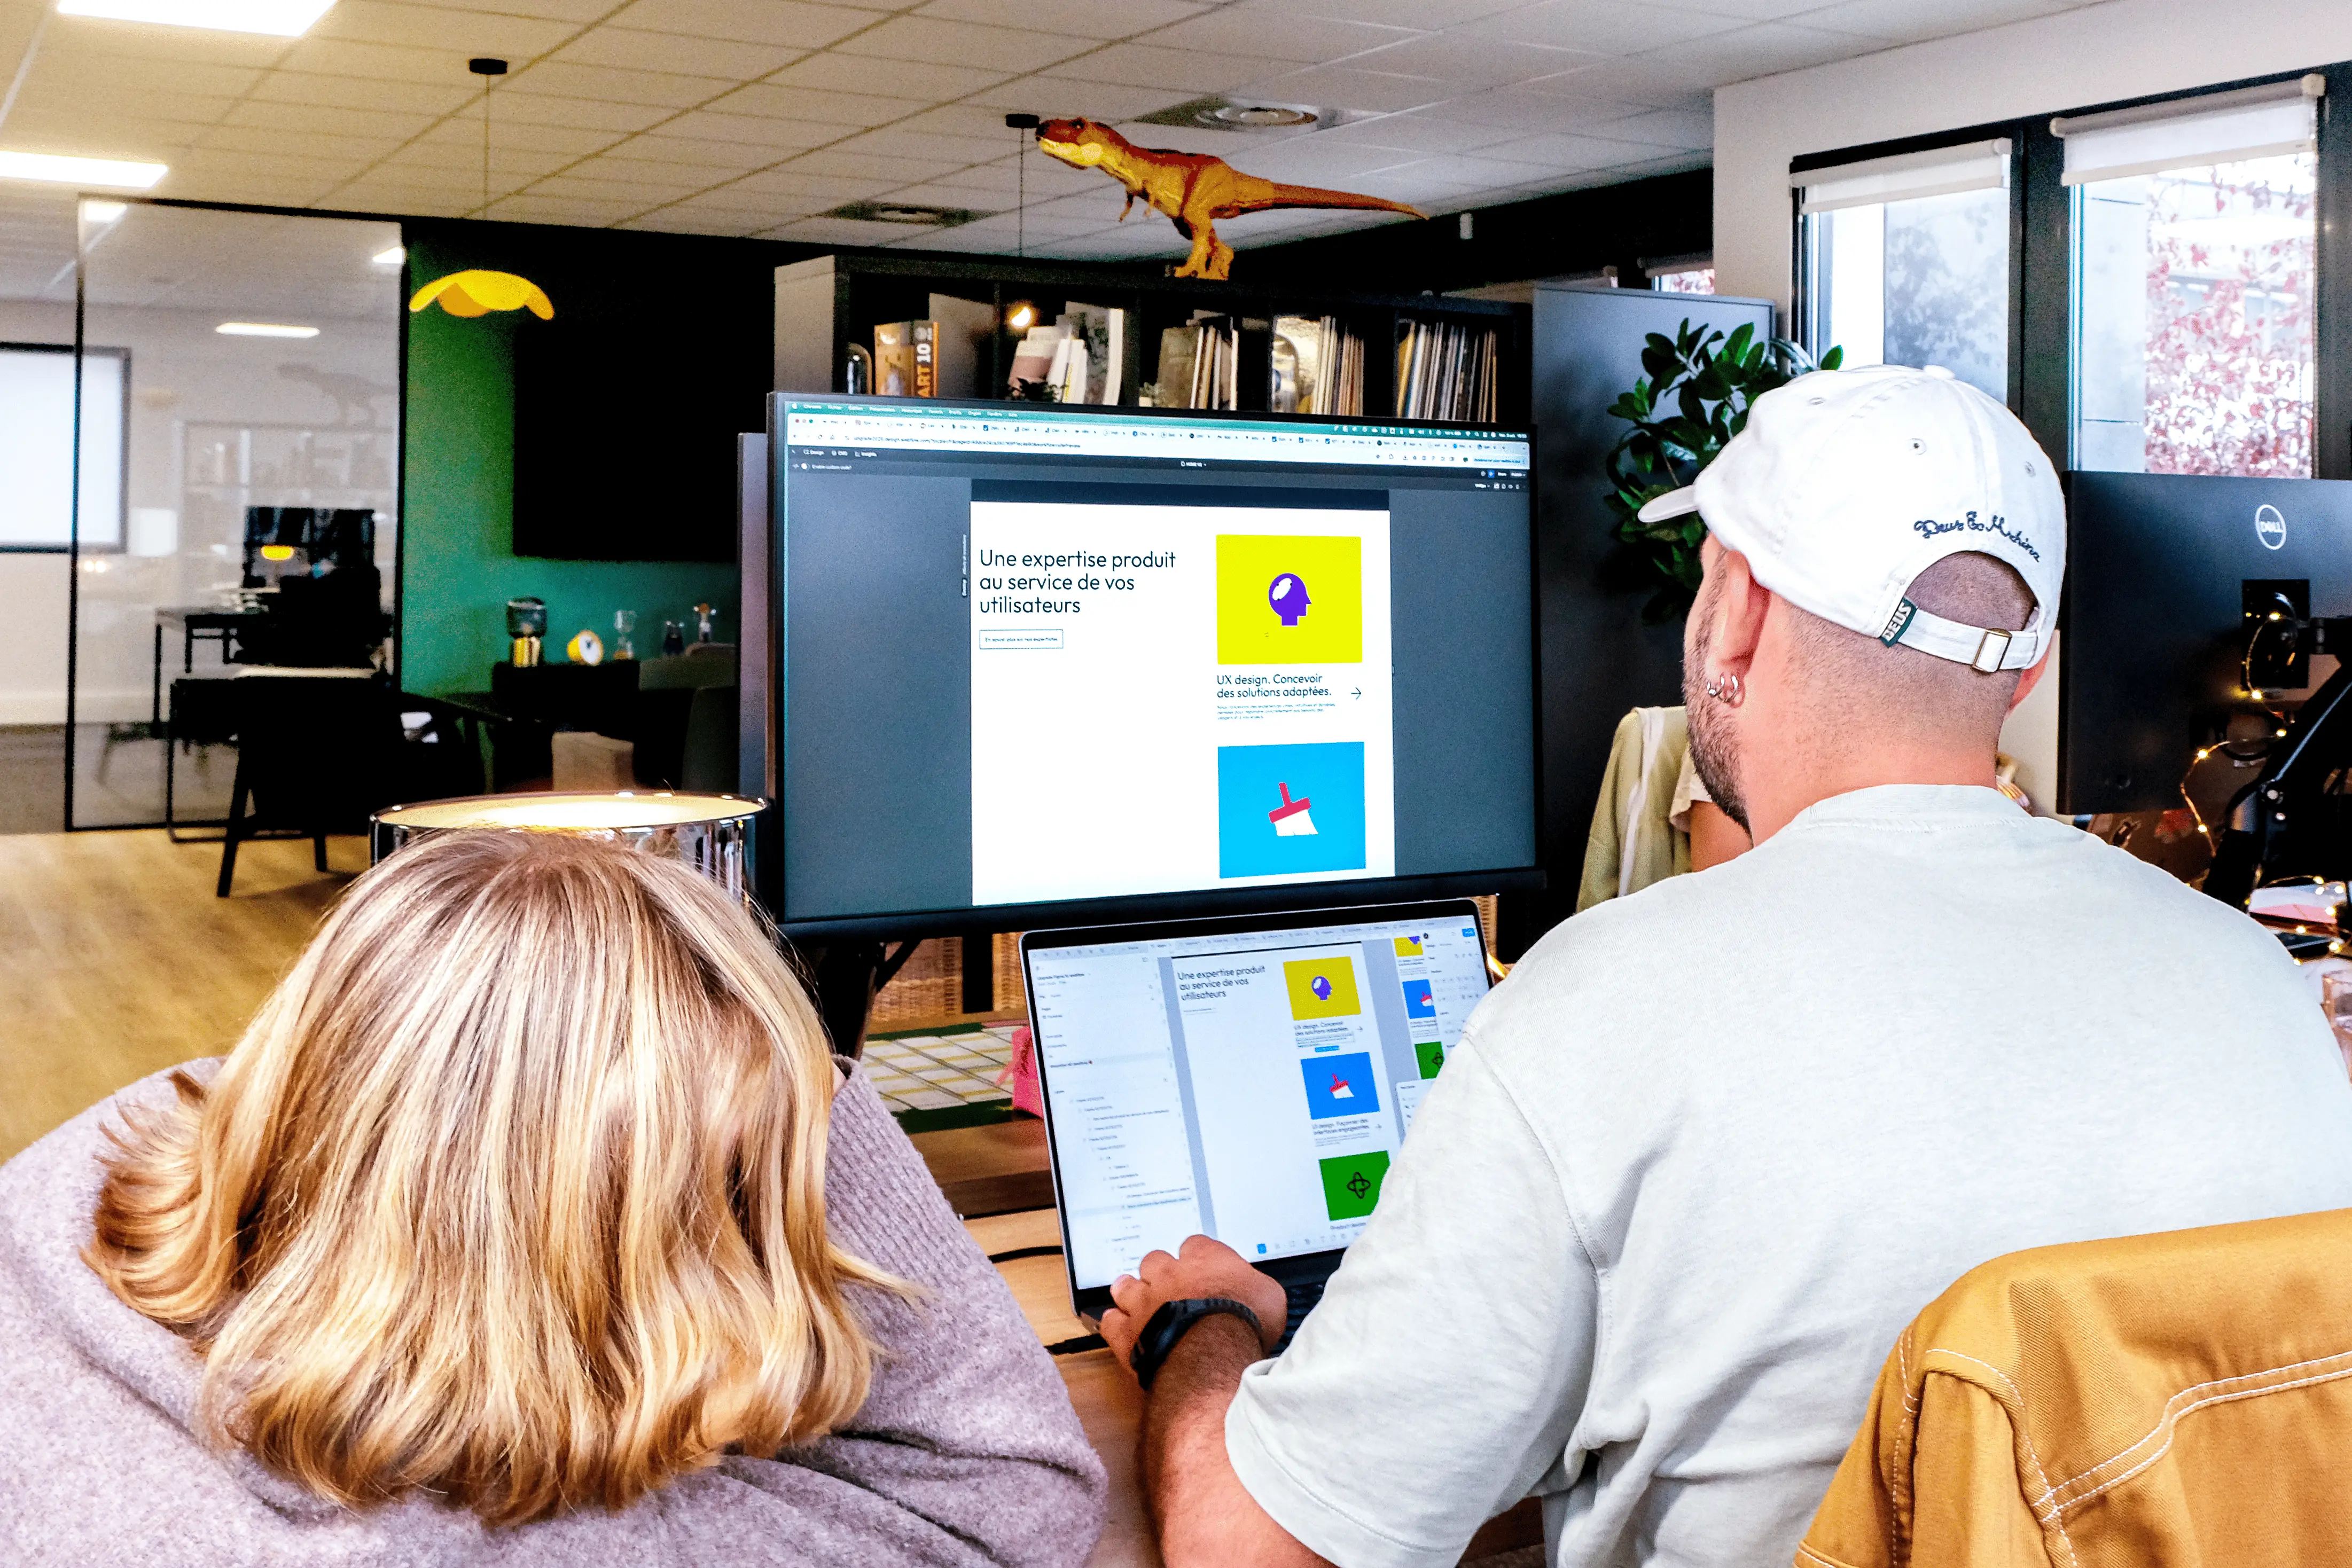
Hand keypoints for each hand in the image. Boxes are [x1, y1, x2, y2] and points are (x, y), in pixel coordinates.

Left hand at [1100, 1234, 1288, 1370]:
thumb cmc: (1244, 1325)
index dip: (1197, 1257)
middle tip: (1167, 1286)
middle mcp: (1170, 1274)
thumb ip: (1256, 1285)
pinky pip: (1112, 1321)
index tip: (1201, 1268)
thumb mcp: (1270, 1296)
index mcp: (1205, 1259)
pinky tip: (1122, 1329)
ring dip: (1131, 1292)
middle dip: (1159, 1271)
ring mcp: (1145, 1302)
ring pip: (1127, 1286)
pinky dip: (1116, 1324)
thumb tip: (1259, 1290)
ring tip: (1137, 1300)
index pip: (1195, 1244)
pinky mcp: (1128, 1332)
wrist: (1212, 1357)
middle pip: (1155, 1260)